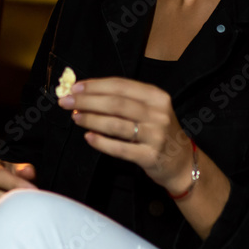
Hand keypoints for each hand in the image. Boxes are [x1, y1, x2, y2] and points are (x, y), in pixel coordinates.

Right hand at [0, 157, 36, 222]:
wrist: (4, 191)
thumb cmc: (13, 178)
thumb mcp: (18, 170)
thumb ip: (23, 170)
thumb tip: (28, 172)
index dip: (15, 182)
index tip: (32, 189)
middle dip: (13, 201)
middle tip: (32, 206)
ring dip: (9, 214)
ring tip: (26, 216)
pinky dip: (4, 225)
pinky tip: (16, 225)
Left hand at [58, 77, 194, 194]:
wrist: (181, 163)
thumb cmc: (157, 131)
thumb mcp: (150, 110)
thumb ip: (123, 100)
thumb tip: (85, 93)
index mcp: (156, 97)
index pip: (120, 86)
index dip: (95, 86)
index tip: (75, 88)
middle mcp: (158, 114)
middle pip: (115, 104)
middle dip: (87, 101)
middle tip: (66, 102)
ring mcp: (155, 136)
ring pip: (115, 125)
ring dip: (91, 120)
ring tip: (75, 118)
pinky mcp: (150, 156)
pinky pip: (120, 148)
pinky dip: (101, 142)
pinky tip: (88, 137)